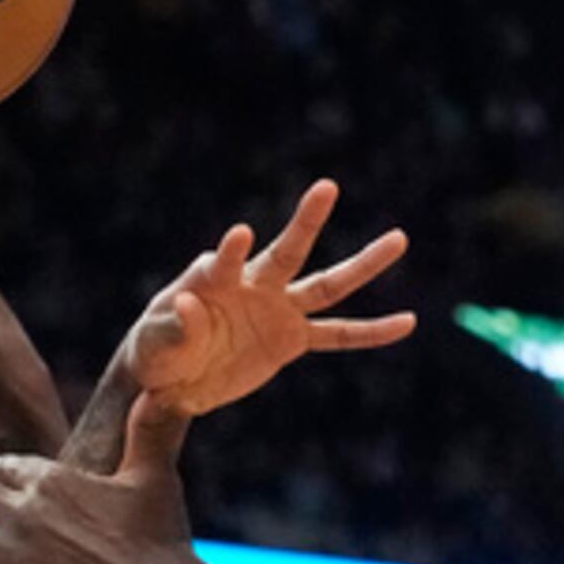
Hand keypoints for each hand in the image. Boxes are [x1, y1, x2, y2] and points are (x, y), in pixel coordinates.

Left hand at [122, 180, 414, 415]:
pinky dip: (370, 332)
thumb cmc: (156, 349)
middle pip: (287, 252)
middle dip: (306, 221)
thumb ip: (174, 325)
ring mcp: (278, 310)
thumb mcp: (156, 343)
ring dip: (362, 264)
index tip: (238, 236)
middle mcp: (252, 286)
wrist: (171, 376)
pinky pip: (337, 335)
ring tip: (399, 239)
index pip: (223, 261)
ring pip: (327, 285)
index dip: (230, 251)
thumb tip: (189, 304)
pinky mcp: (291, 339)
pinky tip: (406, 322)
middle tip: (326, 187)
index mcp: (212, 281)